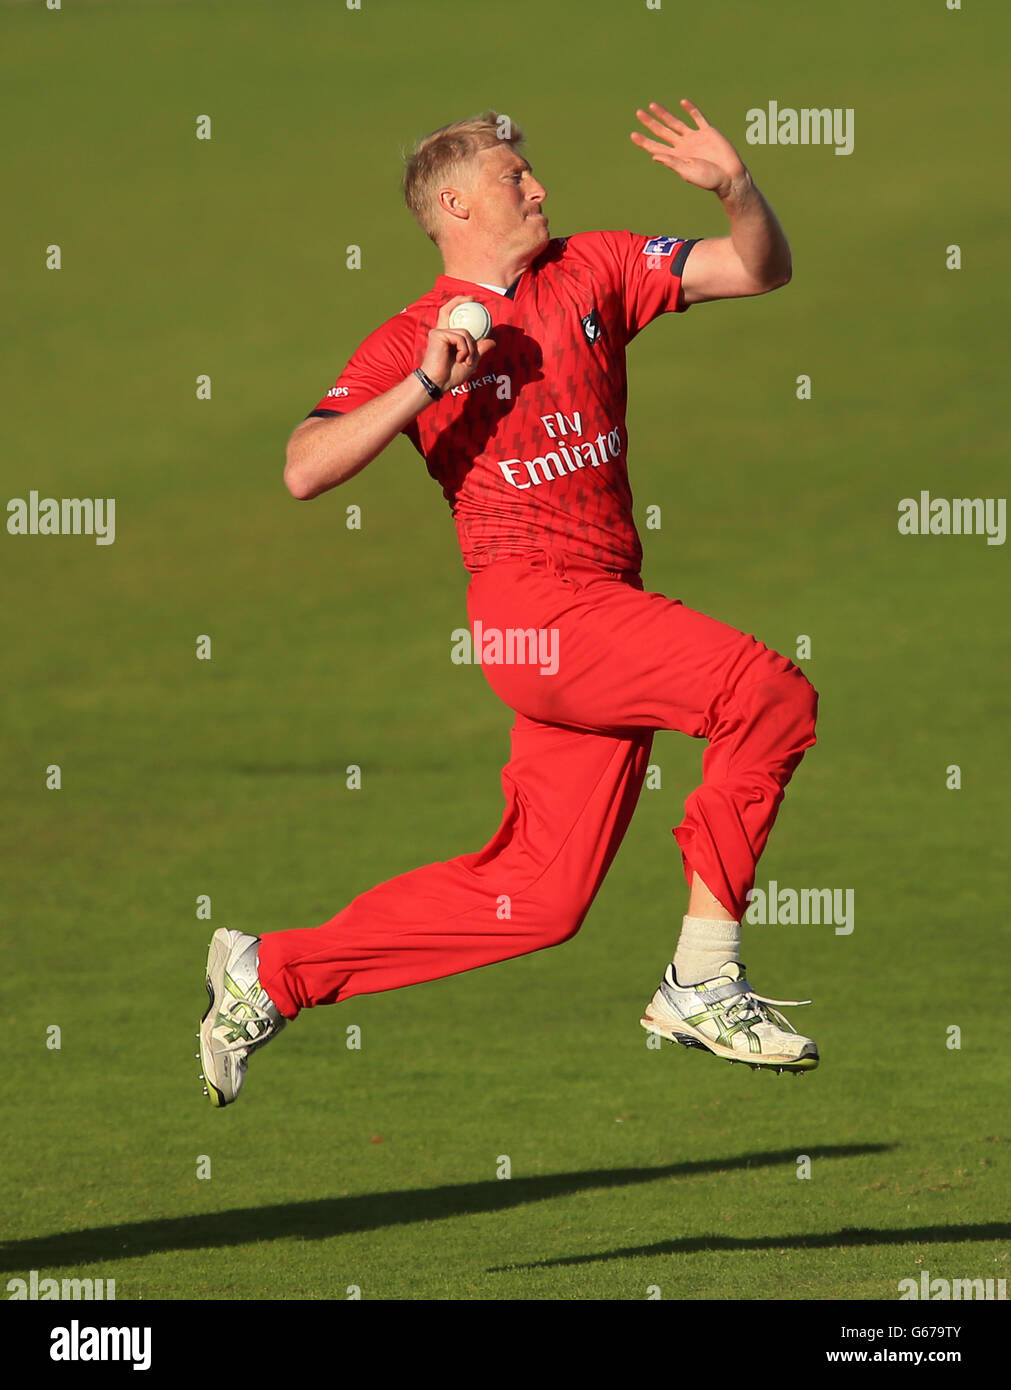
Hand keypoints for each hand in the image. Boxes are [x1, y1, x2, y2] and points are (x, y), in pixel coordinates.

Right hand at [419, 293, 495, 392]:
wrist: (438, 382)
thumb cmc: (451, 375)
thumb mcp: (471, 362)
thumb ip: (479, 350)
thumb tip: (492, 341)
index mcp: (447, 337)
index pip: (452, 317)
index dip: (459, 306)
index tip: (473, 301)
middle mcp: (441, 332)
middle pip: (450, 311)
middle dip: (461, 300)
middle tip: (474, 298)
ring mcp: (439, 332)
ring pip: (465, 333)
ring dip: (471, 349)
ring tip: (466, 361)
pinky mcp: (438, 334)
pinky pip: (461, 338)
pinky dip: (465, 349)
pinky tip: (459, 359)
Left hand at [630, 99, 747, 199]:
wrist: (730, 176)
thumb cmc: (709, 180)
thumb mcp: (688, 172)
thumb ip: (672, 163)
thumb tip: (654, 156)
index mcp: (677, 157)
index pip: (656, 147)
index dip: (645, 141)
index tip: (633, 134)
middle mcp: (683, 146)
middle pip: (663, 132)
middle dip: (650, 123)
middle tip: (638, 113)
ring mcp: (695, 138)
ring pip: (676, 123)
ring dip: (664, 114)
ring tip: (652, 105)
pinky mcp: (708, 132)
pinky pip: (698, 118)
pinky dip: (691, 110)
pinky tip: (682, 103)